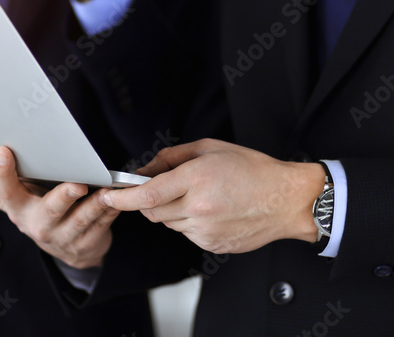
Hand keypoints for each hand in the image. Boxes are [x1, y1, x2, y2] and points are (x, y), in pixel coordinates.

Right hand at [0, 146, 119, 268]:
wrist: (67, 248)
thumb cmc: (33, 210)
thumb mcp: (6, 200)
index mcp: (17, 209)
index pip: (5, 191)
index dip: (2, 173)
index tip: (2, 150)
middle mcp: (38, 224)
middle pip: (50, 210)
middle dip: (62, 197)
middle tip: (76, 184)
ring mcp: (65, 236)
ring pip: (83, 218)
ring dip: (96, 204)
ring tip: (106, 189)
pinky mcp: (89, 242)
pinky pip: (104, 223)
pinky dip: (112, 209)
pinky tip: (119, 196)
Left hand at [98, 139, 325, 253]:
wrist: (286, 200)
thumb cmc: (254, 170)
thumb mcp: (211, 148)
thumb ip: (173, 157)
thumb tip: (146, 169)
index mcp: (198, 178)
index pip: (147, 193)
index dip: (122, 197)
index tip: (107, 196)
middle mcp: (199, 206)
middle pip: (152, 211)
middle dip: (148, 200)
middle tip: (163, 188)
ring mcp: (205, 229)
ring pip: (168, 223)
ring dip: (171, 210)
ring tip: (200, 196)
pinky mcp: (211, 245)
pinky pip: (186, 234)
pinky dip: (189, 222)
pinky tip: (211, 211)